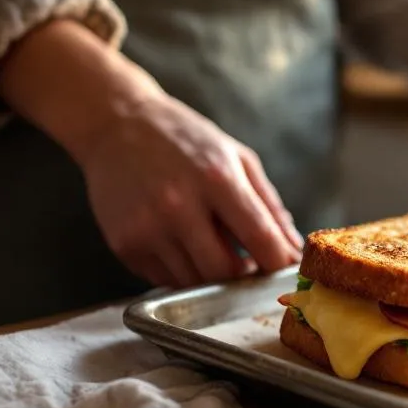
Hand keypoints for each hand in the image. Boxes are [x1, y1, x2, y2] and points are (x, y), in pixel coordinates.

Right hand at [0, 20, 301, 287]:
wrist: (115, 125)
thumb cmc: (185, 139)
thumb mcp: (237, 157)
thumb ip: (269, 205)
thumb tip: (291, 249)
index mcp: (216, 179)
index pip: (261, 240)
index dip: (280, 263)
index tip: (286, 270)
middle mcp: (179, 206)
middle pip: (226, 272)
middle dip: (243, 276)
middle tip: (248, 264)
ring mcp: (147, 228)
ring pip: (195, 282)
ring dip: (212, 276)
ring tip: (212, 247)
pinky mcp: (124, 245)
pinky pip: (165, 279)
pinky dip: (182, 271)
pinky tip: (182, 244)